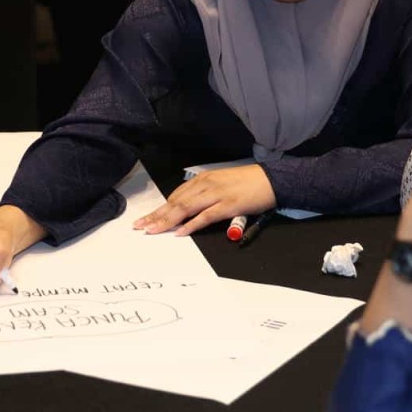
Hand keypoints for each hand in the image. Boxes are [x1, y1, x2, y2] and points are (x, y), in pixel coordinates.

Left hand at [132, 164, 275, 235]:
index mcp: (203, 179)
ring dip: (167, 220)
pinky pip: (205, 216)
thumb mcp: (222, 183)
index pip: (176, 195)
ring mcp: (216, 194)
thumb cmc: (248, 182)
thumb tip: (190, 208)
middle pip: (176, 202)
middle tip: (139, 226)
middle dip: (156, 215)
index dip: (160, 208)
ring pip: (186, 208)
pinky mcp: (228, 205)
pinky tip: (180, 232)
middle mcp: (206, 185)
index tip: (146, 218)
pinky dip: (191, 224)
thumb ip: (206, 194)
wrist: (272, 179)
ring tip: (152, 230)